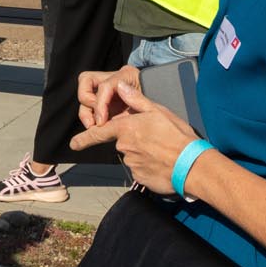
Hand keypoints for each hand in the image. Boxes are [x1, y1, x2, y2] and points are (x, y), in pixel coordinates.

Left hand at [68, 77, 198, 193]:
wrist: (192, 165)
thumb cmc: (177, 136)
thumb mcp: (159, 112)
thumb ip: (137, 100)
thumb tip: (121, 88)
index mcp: (126, 129)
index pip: (99, 133)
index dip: (84, 139)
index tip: (73, 144)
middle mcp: (124, 147)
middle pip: (122, 143)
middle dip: (133, 141)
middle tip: (156, 141)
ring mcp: (131, 164)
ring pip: (132, 156)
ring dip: (142, 154)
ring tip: (162, 152)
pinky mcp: (139, 178)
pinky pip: (140, 170)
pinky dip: (148, 167)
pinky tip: (162, 164)